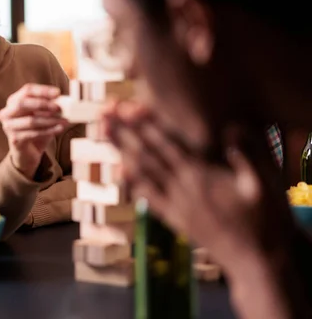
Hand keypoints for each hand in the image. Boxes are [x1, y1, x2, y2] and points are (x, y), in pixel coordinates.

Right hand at [0, 83, 67, 178]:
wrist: (27, 153)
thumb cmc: (35, 130)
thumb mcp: (42, 115)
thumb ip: (50, 107)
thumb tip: (65, 100)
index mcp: (13, 101)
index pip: (27, 90)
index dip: (43, 90)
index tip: (58, 92)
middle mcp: (7, 113)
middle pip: (23, 103)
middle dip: (43, 104)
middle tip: (58, 107)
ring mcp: (8, 127)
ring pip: (31, 120)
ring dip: (50, 120)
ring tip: (64, 120)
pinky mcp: (15, 140)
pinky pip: (34, 133)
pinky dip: (49, 131)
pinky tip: (60, 129)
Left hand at [102, 100, 306, 317]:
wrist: (257, 261)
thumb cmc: (264, 221)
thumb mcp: (263, 185)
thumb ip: (247, 156)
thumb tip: (231, 128)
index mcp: (201, 175)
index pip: (167, 143)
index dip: (146, 124)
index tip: (127, 106)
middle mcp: (182, 187)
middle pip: (147, 154)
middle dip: (124, 130)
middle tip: (104, 111)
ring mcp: (176, 204)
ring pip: (142, 172)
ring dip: (121, 150)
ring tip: (104, 131)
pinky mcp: (176, 219)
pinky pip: (149, 199)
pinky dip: (134, 184)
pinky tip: (120, 170)